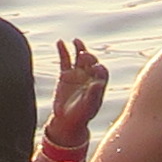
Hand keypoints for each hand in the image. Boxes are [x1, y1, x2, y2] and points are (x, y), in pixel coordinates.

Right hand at [44, 38, 108, 152]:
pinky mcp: (65, 74)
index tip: (95, 68)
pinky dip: (63, 51)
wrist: (67, 120)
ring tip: (77, 41)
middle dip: (89, 57)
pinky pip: (65, 60)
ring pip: (79, 58)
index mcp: (98, 83)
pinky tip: (60, 42)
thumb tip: (99, 83)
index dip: (99, 68)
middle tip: (84, 55)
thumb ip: (94, 94)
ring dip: (79, 49)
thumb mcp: (89, 106)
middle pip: (91, 62)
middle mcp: (89, 76)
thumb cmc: (81, 115)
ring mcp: (77, 74)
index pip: (102, 71)